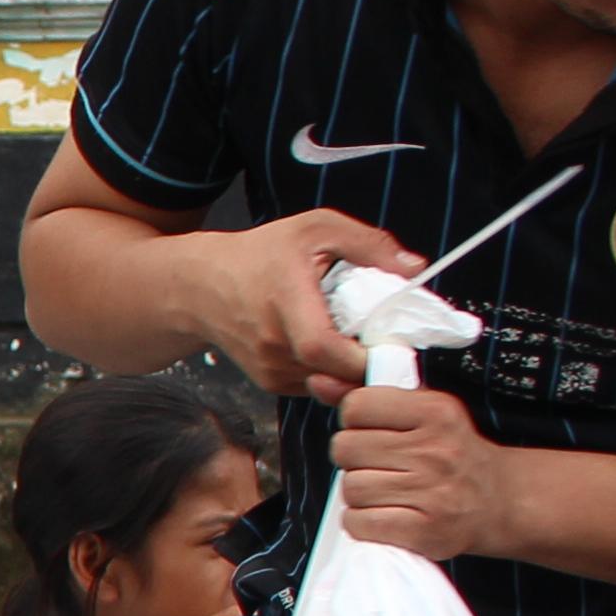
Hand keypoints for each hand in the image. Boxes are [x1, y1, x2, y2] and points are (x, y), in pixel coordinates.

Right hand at [191, 207, 422, 400]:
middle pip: (336, 375)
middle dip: (368, 363)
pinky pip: (316, 385)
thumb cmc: (260, 255)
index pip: (324, 349)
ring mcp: (270, 369)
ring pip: (330, 384)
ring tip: (352, 336)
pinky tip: (331, 344)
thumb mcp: (316, 229)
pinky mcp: (271, 383)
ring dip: (351, 368)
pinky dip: (332, 371)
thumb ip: (369, 244)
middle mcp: (273, 345)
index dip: (361, 356)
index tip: (386, 342)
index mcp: (285, 302)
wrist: (201, 287)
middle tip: (382, 339)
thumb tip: (415, 268)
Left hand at [324, 381, 514, 561]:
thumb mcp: (423, 412)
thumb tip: (317, 381)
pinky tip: (384, 516)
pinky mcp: (425, 531)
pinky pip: (360, 523)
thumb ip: (369, 398)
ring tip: (385, 493)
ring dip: (358, 494)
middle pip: (346, 448)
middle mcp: (435, 450)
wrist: (500, 501)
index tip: (373, 434)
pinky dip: (362, 523)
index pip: (357, 406)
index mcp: (435, 411)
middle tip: (378, 467)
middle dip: (353, 460)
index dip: (355, 422)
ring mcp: (432, 492)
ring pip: (351, 488)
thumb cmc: (450, 452)